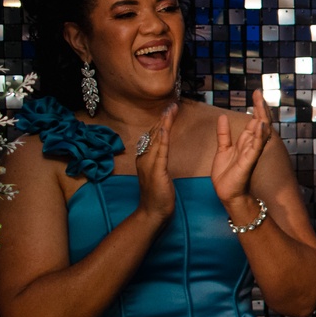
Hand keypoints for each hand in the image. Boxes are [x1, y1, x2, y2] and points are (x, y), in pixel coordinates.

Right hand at [136, 102, 176, 221]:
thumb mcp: (158, 173)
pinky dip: (161, 139)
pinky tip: (165, 129)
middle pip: (153, 134)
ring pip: (155, 139)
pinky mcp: (155, 171)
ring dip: (163, 123)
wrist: (152, 212)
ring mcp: (148, 164)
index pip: (152, 136)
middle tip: (171, 104)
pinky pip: (159, 152)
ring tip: (170, 110)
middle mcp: (144, 158)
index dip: (160, 122)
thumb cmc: (158, 195)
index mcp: (144, 158)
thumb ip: (158, 160)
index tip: (168, 110)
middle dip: (162, 118)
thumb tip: (162, 148)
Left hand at [212, 90, 272, 206]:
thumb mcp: (223, 149)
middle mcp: (250, 146)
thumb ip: (224, 134)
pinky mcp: (249, 162)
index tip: (256, 94)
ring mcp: (251, 153)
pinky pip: (255, 147)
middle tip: (259, 93)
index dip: (255, 108)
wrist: (227, 193)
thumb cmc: (226, 175)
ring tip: (260, 103)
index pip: (252, 121)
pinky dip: (258, 136)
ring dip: (260, 117)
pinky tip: (260, 125)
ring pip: (259, 132)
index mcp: (245, 143)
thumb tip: (222, 117)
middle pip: (258, 123)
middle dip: (259, 108)